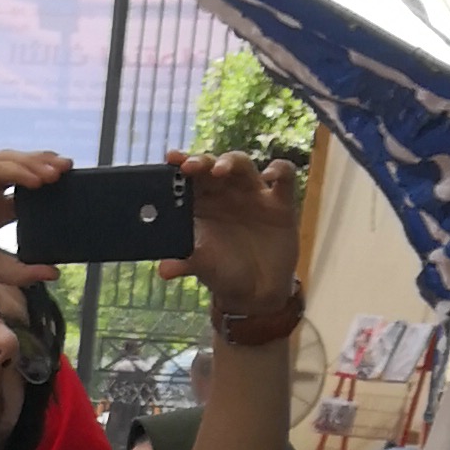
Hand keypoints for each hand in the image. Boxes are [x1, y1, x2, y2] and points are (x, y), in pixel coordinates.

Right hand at [0, 149, 68, 297]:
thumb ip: (21, 270)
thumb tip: (54, 273)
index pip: (23, 194)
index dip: (46, 190)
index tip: (70, 190)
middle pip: (20, 171)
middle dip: (45, 167)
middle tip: (71, 170)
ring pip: (8, 163)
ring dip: (34, 165)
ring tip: (57, 172)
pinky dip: (14, 170)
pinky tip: (33, 177)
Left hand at [165, 149, 307, 325]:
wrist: (256, 291)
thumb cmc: (224, 272)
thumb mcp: (203, 268)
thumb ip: (185, 263)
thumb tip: (164, 271)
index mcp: (203, 203)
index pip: (191, 177)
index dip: (182, 163)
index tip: (171, 158)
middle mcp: (227, 193)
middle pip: (214, 166)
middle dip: (202, 161)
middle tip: (189, 166)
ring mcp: (254, 195)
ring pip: (243, 165)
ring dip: (231, 162)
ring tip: (219, 170)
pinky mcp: (281, 204)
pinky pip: (284, 177)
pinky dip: (279, 170)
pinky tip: (269, 176)